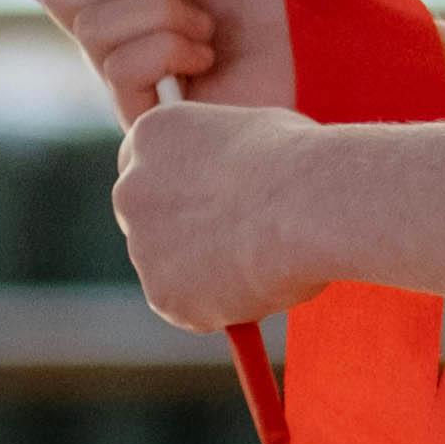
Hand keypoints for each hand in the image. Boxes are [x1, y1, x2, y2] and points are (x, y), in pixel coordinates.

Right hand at [25, 0, 291, 115]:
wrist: (321, 63)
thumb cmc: (282, 4)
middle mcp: (114, 40)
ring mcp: (122, 83)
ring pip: (92, 27)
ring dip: (162, 13)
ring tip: (207, 29)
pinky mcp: (137, 118)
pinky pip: (120, 67)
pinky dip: (169, 50)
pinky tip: (205, 61)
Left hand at [104, 93, 338, 332]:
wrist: (312, 206)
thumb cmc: (301, 162)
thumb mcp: (254, 135)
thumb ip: (223, 161)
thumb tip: (238, 187)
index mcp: (153, 136)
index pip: (147, 167)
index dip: (179, 190)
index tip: (204, 206)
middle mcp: (132, 190)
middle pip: (148, 222)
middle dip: (181, 237)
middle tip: (231, 245)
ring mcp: (142, 246)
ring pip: (173, 270)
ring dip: (205, 273)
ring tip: (264, 261)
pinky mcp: (162, 295)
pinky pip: (191, 308)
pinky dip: (220, 307)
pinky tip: (260, 284)